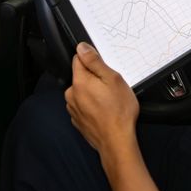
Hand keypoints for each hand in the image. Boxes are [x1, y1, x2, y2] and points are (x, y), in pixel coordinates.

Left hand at [64, 42, 139, 159]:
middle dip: (94, 79)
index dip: (92, 61)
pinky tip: (104, 111)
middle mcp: (71, 95)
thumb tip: (82, 48)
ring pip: (82, 92)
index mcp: (79, 82)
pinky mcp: (78, 120)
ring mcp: (73, 109)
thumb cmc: (118, 112)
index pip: (78, 59)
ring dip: (93, 93)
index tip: (103, 69)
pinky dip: (92, 106)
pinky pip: (84, 106)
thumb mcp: (113, 79)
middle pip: (81, 77)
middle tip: (110, 88)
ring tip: (109, 102)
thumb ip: (95, 62)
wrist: (117, 141)